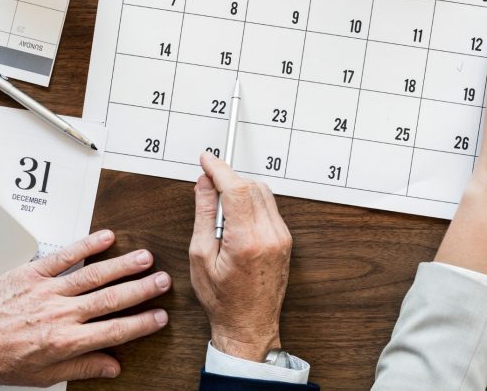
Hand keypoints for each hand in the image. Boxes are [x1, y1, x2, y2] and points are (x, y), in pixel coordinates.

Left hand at [0, 230, 170, 384]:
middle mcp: (60, 314)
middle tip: (163, 281)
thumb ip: (81, 368)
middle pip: (111, 299)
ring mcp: (47, 291)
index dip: (142, 323)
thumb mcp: (43, 375)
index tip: (159, 316)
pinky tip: (106, 238)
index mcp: (65, 342)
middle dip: (142, 289)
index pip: (115, 331)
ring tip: (145, 258)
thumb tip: (111, 366)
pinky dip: (87, 246)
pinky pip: (64, 257)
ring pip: (94, 275)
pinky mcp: (31, 274)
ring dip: (123, 265)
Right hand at [189, 153, 292, 361]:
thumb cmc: (222, 299)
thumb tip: (204, 184)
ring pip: (263, 193)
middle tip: (208, 189)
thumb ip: (203, 214)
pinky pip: (269, 207)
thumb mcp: (200, 256)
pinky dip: (251, 203)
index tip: (206, 159)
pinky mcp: (286, 240)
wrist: (249, 325)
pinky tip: (236, 221)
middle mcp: (270, 235)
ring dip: (241, 191)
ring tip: (221, 213)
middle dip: (228, 180)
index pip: (236, 188)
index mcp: (247, 240)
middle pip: (251, 186)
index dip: (219, 168)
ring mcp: (282, 237)